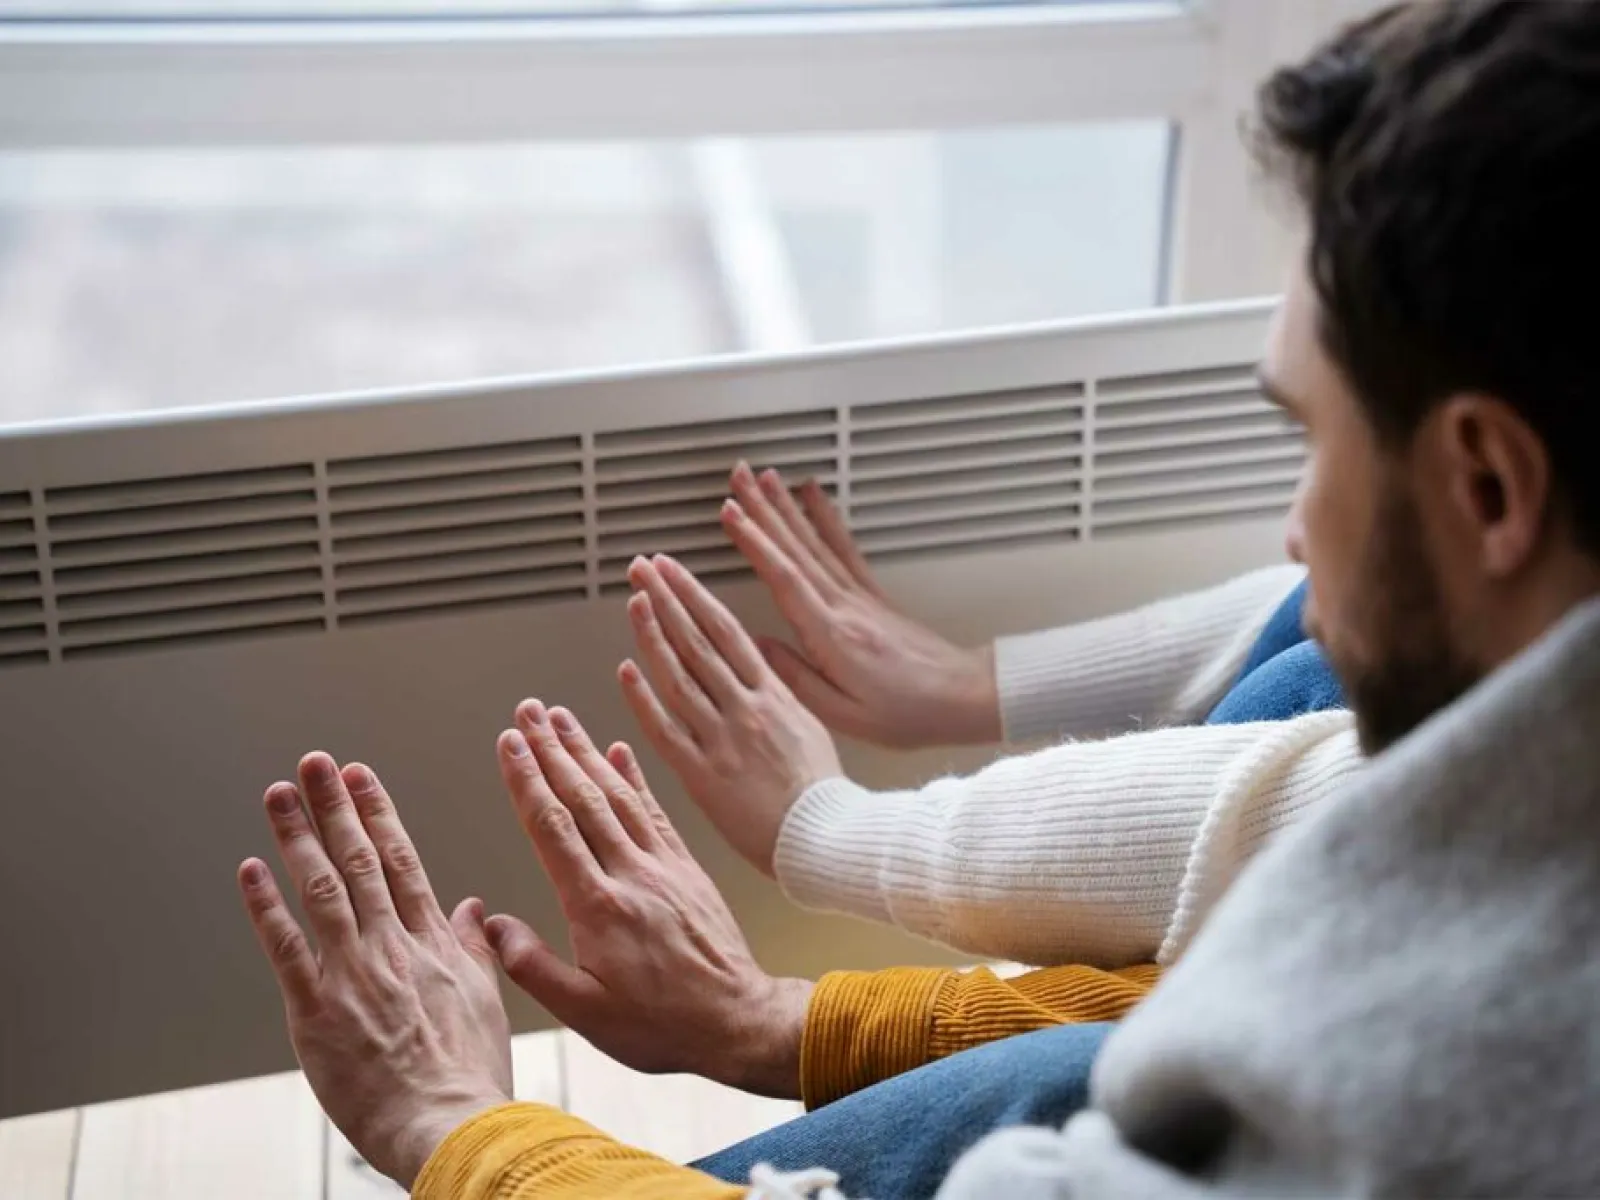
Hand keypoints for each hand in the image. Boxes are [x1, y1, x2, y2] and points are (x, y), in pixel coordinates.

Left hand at [237, 754, 511, 1188]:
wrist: (449, 1124)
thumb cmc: (469, 1074)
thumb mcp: (487, 1001)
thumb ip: (473, 948)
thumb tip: (468, 907)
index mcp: (434, 944)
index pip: (401, 861)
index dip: (378, 813)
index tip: (361, 777)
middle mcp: (392, 947)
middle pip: (358, 861)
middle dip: (335, 806)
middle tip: (314, 764)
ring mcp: (353, 975)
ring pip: (321, 890)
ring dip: (298, 837)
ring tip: (280, 795)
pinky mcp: (316, 1010)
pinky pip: (285, 947)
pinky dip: (266, 905)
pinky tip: (251, 869)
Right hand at [486, 702, 812, 1098]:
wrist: (738, 1021)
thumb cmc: (661, 1025)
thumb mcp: (586, 1013)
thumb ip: (534, 967)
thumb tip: (491, 926)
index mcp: (598, 906)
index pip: (553, 828)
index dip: (527, 780)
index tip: (508, 741)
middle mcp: (630, 874)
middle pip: (583, 798)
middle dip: (551, 749)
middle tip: (528, 710)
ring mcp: (662, 866)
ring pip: (618, 795)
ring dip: (587, 752)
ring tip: (562, 718)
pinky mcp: (687, 868)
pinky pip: (656, 812)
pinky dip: (636, 777)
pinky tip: (620, 750)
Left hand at [622, 551, 842, 875]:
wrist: (824, 838)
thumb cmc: (821, 793)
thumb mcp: (810, 726)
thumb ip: (781, 692)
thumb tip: (761, 663)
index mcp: (773, 695)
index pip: (726, 631)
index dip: (694, 595)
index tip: (672, 570)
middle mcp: (746, 709)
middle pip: (698, 642)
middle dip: (667, 599)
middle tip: (642, 568)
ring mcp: (723, 739)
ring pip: (680, 677)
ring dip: (653, 636)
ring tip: (633, 602)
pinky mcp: (703, 775)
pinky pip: (667, 730)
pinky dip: (644, 699)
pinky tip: (627, 670)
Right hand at [723, 462, 1000, 748]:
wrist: (963, 697)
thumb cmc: (907, 712)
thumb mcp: (842, 714)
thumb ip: (795, 677)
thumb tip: (757, 644)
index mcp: (832, 635)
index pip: (785, 578)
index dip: (755, 542)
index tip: (730, 512)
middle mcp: (845, 606)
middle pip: (796, 547)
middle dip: (763, 509)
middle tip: (739, 476)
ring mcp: (860, 596)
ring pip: (816, 541)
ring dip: (787, 506)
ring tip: (766, 478)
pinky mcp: (873, 595)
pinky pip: (844, 548)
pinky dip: (826, 518)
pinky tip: (814, 497)